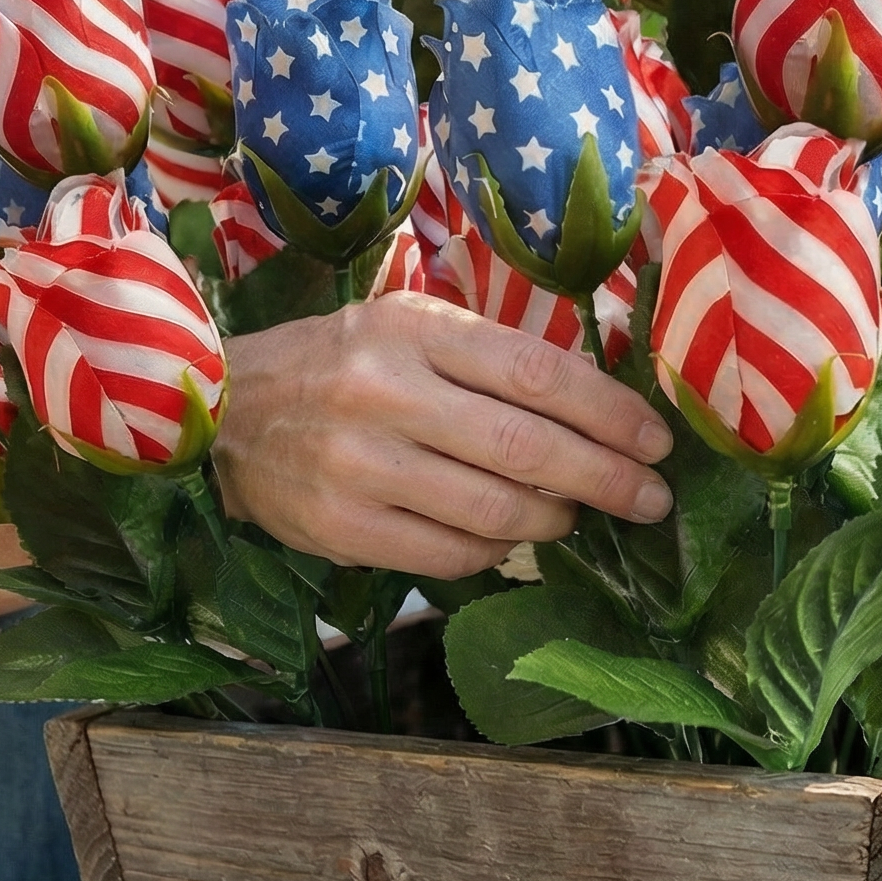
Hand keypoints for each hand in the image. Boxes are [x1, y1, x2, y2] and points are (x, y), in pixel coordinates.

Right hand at [212, 294, 674, 579]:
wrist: (224, 409)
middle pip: (526, 448)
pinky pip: (448, 554)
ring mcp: (357, 466)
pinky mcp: (337, 528)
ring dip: (554, 521)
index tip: (657, 441)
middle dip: (607, 479)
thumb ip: (494, 357)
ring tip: (575, 516)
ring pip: (493, 510)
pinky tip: (509, 536)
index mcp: (414, 329)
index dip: (610, 413)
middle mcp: (385, 393)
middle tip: (651, 498)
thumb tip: (602, 407)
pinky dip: (495, 550)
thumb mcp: (412, 326)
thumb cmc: (345, 360)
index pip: (538, 374)